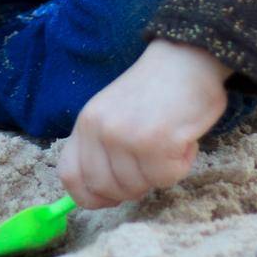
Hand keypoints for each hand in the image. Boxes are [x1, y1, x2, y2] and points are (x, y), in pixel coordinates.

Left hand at [57, 40, 232, 208]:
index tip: (111, 198)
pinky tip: (183, 139)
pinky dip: (180, 165)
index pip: (70, 176)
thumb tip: (99, 194)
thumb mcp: (113, 113)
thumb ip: (101, 148)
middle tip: (151, 162)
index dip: (89, 197)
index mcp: (86, 122)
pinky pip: (167, 178)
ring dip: (160, 172)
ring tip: (168, 141)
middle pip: (106, 189)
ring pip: (138, 187)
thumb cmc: (154, 90)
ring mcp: (126, 136)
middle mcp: (101, 129)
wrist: (187, 58)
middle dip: (132, 187)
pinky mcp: (156, 142)